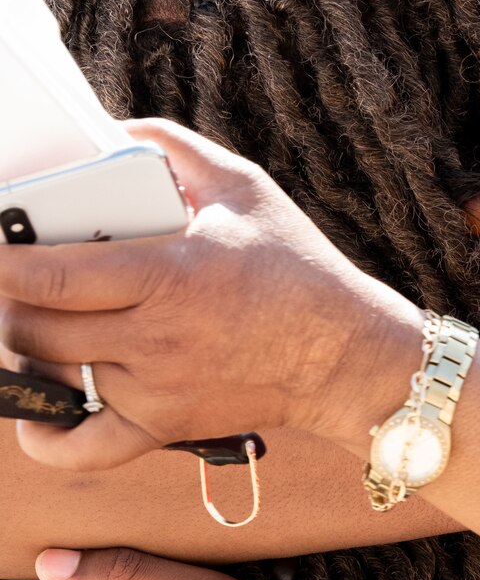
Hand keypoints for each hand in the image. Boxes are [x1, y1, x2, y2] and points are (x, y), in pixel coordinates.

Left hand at [0, 119, 422, 470]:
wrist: (345, 352)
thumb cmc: (294, 264)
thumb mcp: (244, 186)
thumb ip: (174, 149)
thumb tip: (112, 130)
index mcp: (169, 273)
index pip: (51, 274)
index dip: (0, 262)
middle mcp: (155, 337)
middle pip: (34, 328)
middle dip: (6, 302)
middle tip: (13, 277)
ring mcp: (154, 389)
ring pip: (49, 376)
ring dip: (23, 349)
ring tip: (31, 318)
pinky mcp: (162, 426)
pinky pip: (81, 449)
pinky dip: (44, 437)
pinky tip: (36, 411)